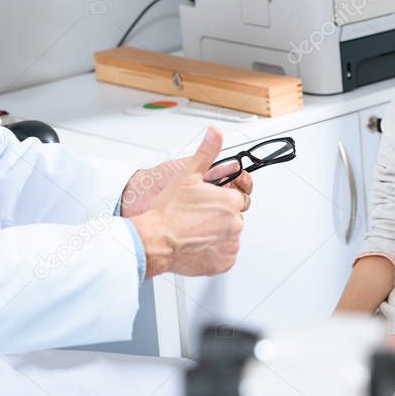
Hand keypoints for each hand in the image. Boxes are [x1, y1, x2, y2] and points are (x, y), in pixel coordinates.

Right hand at [130, 127, 247, 276]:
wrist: (156, 240)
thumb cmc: (169, 212)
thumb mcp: (188, 175)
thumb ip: (207, 152)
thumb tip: (215, 133)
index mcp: (230, 202)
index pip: (238, 198)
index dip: (222, 198)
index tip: (209, 202)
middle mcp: (234, 223)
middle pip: (234, 217)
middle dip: (220, 216)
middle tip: (198, 217)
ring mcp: (230, 244)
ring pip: (230, 236)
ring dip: (218, 234)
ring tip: (196, 231)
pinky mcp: (224, 262)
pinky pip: (225, 255)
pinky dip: (215, 252)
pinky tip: (198, 244)